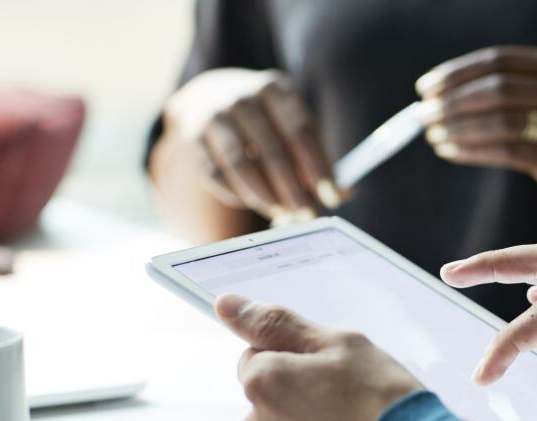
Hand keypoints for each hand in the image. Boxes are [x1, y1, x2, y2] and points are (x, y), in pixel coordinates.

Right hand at [164, 68, 345, 222]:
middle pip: (272, 150)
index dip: (318, 167)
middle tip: (308, 214)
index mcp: (275, 88)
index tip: (332, 196)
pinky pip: (216, 174)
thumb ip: (319, 158)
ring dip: (264, 196)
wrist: (212, 95)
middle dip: (293, 189)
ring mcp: (213, 115)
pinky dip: (237, 194)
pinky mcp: (193, 137)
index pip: (301, 131)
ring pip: (240, 164)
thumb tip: (344, 193)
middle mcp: (241, 97)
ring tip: (282, 213)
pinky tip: (253, 201)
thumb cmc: (268, 120)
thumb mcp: (295, 126)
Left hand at [215, 294, 422, 420]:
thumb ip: (277, 323)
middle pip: (269, 399)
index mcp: (263, 383)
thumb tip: (227, 305)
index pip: (258, 356)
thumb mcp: (340, 345)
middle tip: (348, 400)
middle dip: (300, 395)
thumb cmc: (383, 404)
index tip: (330, 369)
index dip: (296, 358)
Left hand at [415, 46, 536, 203]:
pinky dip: (471, 151)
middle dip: (453, 102)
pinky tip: (450, 151)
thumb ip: (501, 86)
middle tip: (423, 114)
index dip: (456, 73)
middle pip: (496, 89)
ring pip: (498, 122)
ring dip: (458, 128)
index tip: (425, 87)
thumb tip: (435, 95)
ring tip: (433, 135)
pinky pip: (504, 152)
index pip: (496, 61)